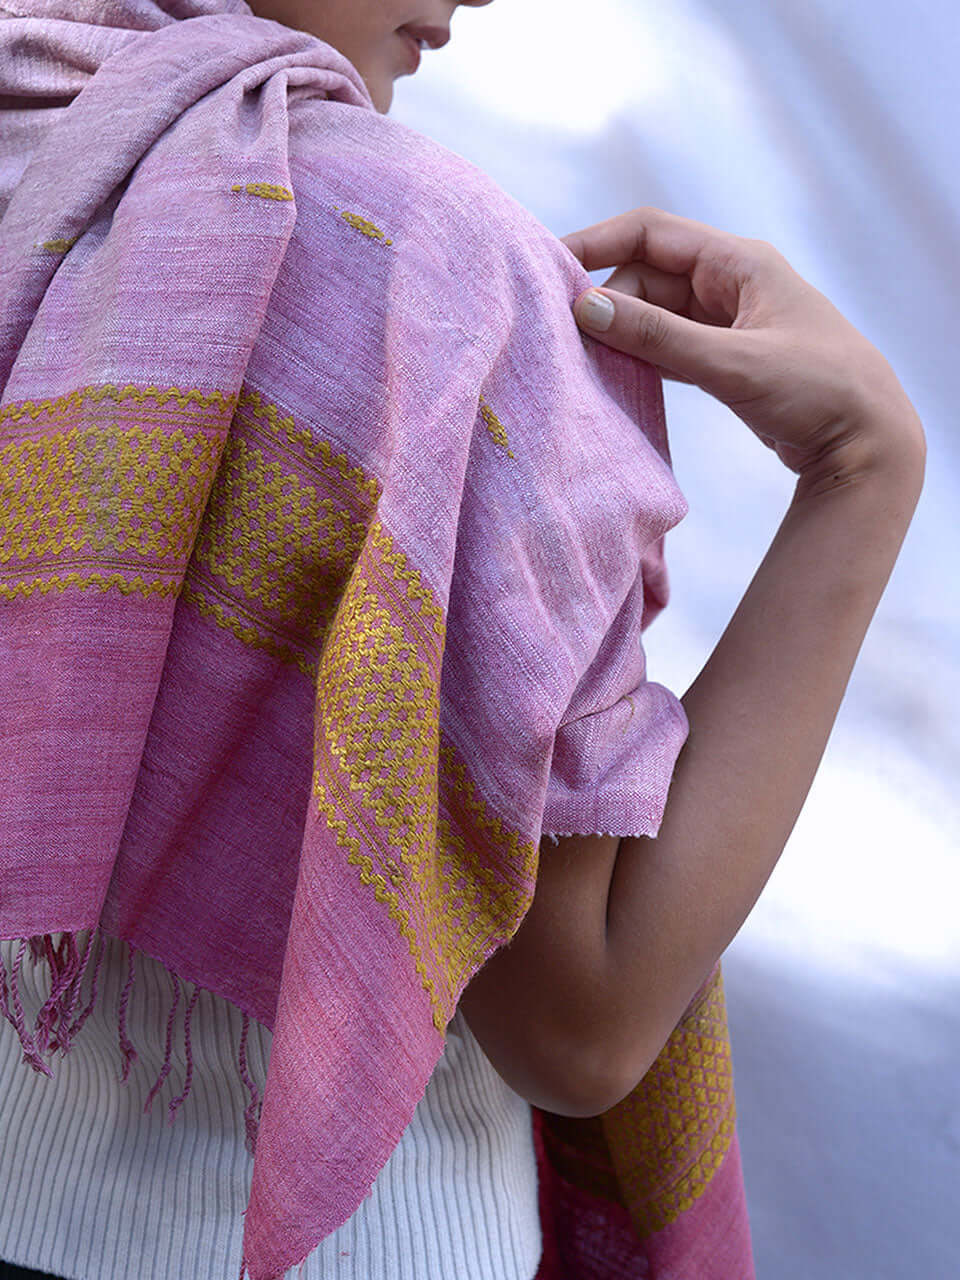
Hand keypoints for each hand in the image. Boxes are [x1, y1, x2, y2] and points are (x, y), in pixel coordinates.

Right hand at [561, 207, 922, 485]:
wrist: (867, 442)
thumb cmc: (816, 390)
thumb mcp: (733, 363)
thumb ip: (658, 337)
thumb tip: (585, 308)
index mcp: (738, 263)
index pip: (649, 233)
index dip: (595, 244)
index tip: (549, 269)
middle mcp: (730, 283)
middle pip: (645, 277)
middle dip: (607, 303)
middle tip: (568, 341)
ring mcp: (727, 321)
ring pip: (654, 314)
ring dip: (623, 334)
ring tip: (585, 363)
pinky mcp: (726, 357)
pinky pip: (669, 345)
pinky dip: (642, 357)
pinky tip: (617, 379)